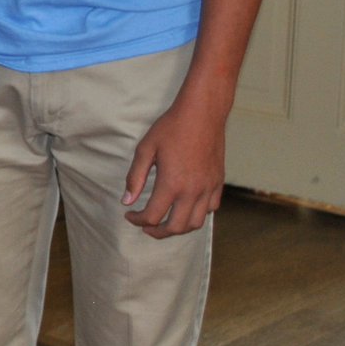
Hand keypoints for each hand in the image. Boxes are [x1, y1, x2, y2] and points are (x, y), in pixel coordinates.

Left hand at [122, 93, 226, 237]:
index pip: (152, 216)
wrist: (202, 113)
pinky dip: (197, 214)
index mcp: (171, 184)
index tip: (129, 214)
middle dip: (157, 232)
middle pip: (175, 227)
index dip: (137, 220)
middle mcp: (192, 191)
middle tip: (146, 227)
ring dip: (178, 227)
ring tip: (165, 221)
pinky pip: (210, 208)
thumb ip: (136, 177)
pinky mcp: (218, 182)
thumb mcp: (146, 149)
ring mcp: (208, 188)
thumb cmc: (171, 128)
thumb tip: (127, 200)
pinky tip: (186, 206)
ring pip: (195, 223)